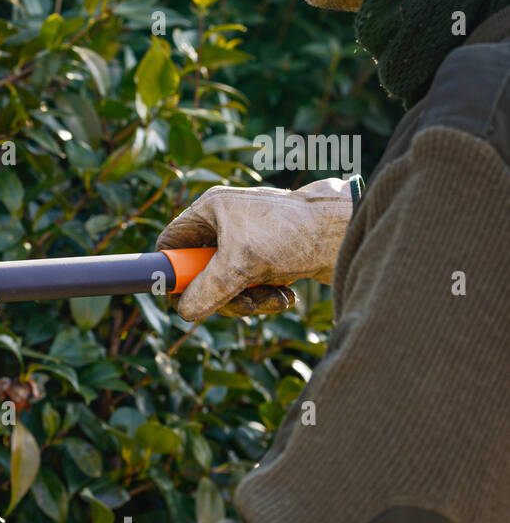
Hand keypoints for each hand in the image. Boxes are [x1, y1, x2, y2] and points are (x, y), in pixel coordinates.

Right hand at [155, 177, 355, 320]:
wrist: (350, 234)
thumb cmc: (295, 235)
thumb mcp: (241, 265)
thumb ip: (206, 291)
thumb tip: (185, 311)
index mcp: (211, 210)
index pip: (171, 243)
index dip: (172, 272)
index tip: (182, 297)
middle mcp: (226, 223)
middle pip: (199, 271)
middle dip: (219, 294)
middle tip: (241, 305)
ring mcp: (249, 241)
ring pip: (226, 284)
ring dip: (247, 300)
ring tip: (272, 298)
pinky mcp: (269, 257)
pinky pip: (251, 286)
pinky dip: (265, 296)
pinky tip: (286, 295)